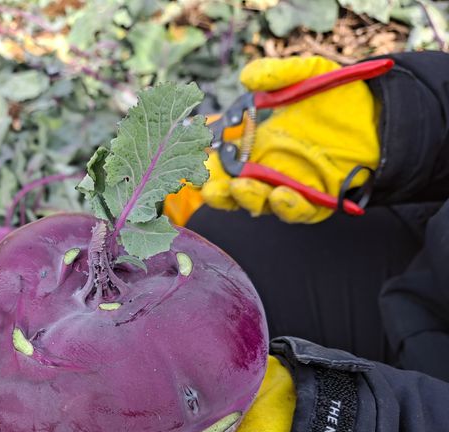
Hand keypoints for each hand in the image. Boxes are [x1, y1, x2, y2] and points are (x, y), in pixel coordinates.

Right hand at [201, 56, 379, 223]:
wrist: (380, 116)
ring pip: (261, 203)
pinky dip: (288, 207)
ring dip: (248, 198)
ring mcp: (290, 187)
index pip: (222, 161)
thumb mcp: (308, 74)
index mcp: (255, 145)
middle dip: (219, 192)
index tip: (198, 159)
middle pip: (232, 191)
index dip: (207, 163)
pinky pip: (299, 211)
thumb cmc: (338, 96)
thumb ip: (278, 74)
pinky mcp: (317, 201)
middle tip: (211, 186)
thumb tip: (247, 78)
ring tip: (243, 186)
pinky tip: (282, 195)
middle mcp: (267, 171)